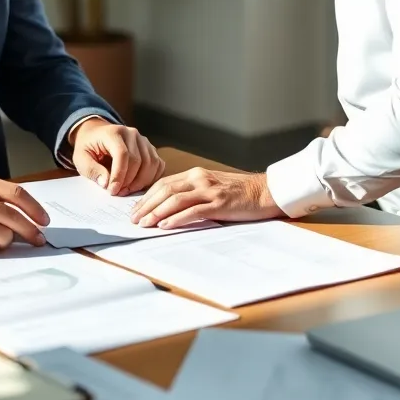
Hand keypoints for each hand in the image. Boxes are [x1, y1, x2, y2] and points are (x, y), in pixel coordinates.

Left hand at [69, 119, 165, 195]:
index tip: (113, 191)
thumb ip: (92, 170)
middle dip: (129, 181)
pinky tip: (139, 186)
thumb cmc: (88, 146)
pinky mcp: (150, 148)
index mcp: (113, 133)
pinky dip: (151, 178)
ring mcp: (143, 140)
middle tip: (119, 193)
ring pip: (151, 163)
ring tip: (127, 191)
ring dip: (141, 182)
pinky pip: (158, 164)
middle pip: (138, 160)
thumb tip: (106, 183)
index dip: (119, 175)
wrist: (96, 134)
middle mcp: (132, 133)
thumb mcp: (81, 158)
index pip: (122, 154)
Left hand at [130, 167, 283, 228]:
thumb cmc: (239, 193)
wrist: (266, 191)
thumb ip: (193, 193)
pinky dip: (176, 218)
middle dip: (146, 205)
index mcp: (195, 174)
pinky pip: (193, 210)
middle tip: (134, 219)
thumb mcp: (212, 188)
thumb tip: (169, 208)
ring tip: (144, 223)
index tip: (136, 209)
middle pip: (164, 190)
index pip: (163, 183)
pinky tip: (165, 225)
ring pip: (175, 199)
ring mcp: (209, 190)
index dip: (147, 196)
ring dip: (156, 212)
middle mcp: (199, 179)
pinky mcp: (219, 203)